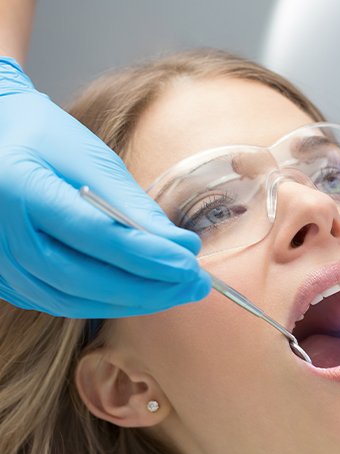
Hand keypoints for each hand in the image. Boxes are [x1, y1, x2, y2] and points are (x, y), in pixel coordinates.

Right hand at [0, 57, 210, 316]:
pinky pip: (63, 303)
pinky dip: (107, 302)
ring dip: (133, 301)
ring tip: (177, 291)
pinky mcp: (9, 281)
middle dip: (149, 288)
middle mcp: (3, 235)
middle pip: (86, 279)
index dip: (148, 256)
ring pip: (75, 300)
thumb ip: (133, 205)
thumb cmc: (45, 139)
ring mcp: (2, 264)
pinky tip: (141, 294)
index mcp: (20, 189)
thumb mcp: (91, 158)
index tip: (191, 265)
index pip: (96, 236)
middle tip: (195, 285)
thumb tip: (181, 247)